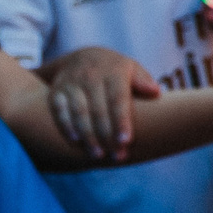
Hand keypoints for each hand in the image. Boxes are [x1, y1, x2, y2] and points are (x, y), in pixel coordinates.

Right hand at [37, 46, 159, 161]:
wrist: (82, 57)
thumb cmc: (114, 70)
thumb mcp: (131, 68)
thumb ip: (143, 80)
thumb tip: (155, 92)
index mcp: (113, 72)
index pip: (117, 99)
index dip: (121, 121)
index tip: (126, 141)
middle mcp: (90, 76)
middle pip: (98, 110)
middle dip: (107, 135)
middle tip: (117, 156)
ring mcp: (71, 84)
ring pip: (78, 112)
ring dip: (88, 135)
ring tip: (98, 155)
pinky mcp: (56, 92)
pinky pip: (59, 110)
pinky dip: (65, 126)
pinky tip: (76, 141)